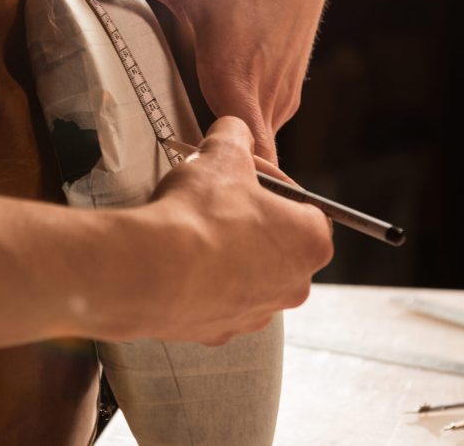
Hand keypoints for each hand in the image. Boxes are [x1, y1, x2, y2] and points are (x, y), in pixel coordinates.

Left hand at [64, 0, 326, 162]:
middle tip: (175, 178)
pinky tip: (214, 122)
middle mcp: (266, 95)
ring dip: (233, 154)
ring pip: (260, 144)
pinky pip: (266, 127)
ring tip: (191, 155)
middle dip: (218, 170)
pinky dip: (245, 133)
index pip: (254, 153)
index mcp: (237, 76)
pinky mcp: (288, 92)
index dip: (230, 174)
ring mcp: (282, 96)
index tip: (194, 184)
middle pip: (250, 159)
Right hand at [111, 116, 333, 344]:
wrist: (153, 271)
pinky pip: (217, 297)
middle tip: (216, 196)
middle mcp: (294, 285)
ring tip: (191, 226)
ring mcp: (257, 313)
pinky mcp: (220, 331)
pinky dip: (202, 279)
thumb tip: (235, 131)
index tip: (245, 175)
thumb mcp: (222, 151)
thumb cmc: (199, 213)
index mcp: (310, 240)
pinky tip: (177, 257)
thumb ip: (236, 134)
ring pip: (248, 272)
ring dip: (227, 251)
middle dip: (250, 218)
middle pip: (278, 241)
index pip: (306, 206)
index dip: (273, 185)